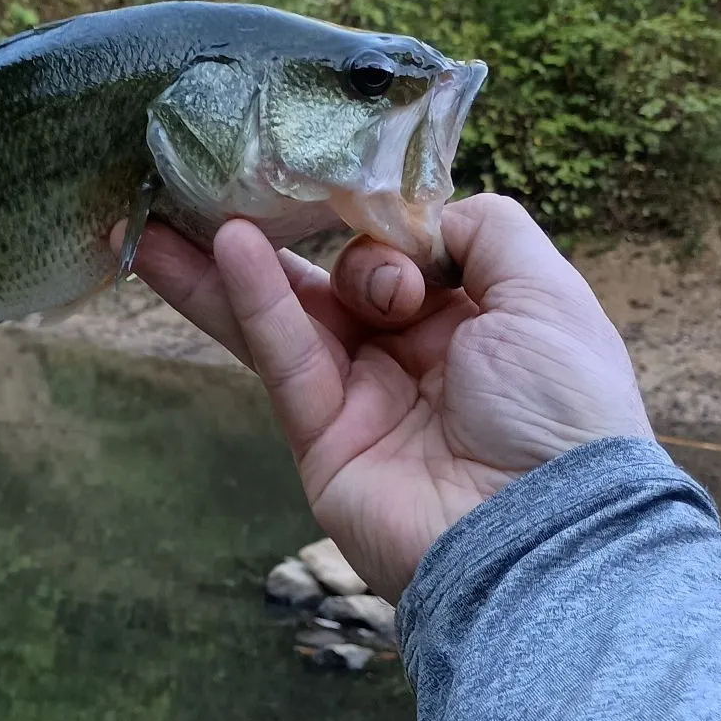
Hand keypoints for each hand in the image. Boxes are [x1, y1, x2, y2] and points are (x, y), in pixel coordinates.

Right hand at [119, 195, 652, 602]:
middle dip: (264, 235)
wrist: (545, 536)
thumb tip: (412, 215)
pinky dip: (254, 299)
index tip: (347, 183)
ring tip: (158, 217)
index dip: (370, 219)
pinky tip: (223, 248)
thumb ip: (485, 230)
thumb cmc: (562, 410)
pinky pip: (283, 355)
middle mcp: (409, 354)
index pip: (395, 251)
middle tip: (200, 186)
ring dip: (220, 264)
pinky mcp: (319, 437)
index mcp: (468, 320)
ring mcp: (359, 397)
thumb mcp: (547, 294)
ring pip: (280, 315)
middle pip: (322, 281)